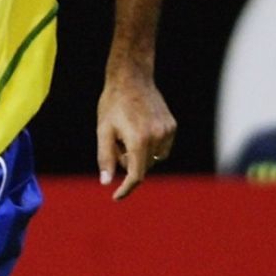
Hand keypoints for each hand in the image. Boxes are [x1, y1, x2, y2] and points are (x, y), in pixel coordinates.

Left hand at [96, 69, 175, 199]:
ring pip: (154, 159)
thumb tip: (106, 182)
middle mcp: (157, 137)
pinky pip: (162, 148)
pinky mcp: (172, 126)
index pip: (136, 175)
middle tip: (116, 143)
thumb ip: (105, 158)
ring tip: (128, 134)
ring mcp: (167, 131)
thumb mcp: (103, 131)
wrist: (131, 78)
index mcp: (139, 140)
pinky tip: (139, 129)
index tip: (116, 196)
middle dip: (128, 163)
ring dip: (140, 155)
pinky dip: (150, 147)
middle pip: (143, 167)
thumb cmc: (113, 104)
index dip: (126, 188)